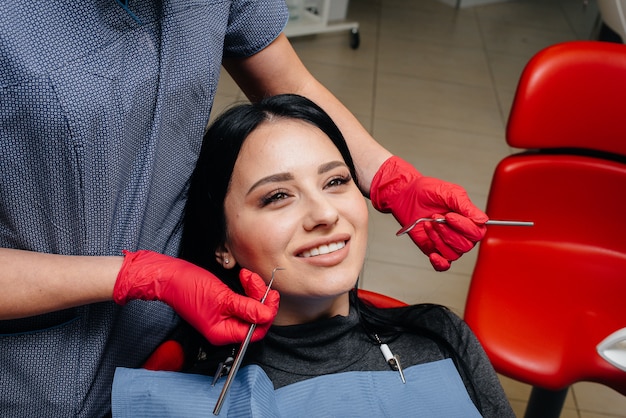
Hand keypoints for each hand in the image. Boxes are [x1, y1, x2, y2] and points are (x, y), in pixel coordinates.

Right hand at [113, 250, 278, 344]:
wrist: (169, 276)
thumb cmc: (188, 287)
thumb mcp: (222, 298)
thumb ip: (247, 308)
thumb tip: (266, 316)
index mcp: (223, 333)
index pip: (256, 331)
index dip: (267, 314)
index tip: (271, 295)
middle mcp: (224, 328)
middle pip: (255, 318)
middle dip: (260, 297)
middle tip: (255, 281)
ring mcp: (223, 316)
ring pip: (250, 307)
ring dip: (253, 290)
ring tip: (246, 276)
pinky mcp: (222, 305)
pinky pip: (241, 300)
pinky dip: (246, 289)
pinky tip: (243, 277)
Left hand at [370, 156, 487, 270]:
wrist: (407, 195)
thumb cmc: (428, 191)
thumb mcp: (449, 192)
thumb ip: (466, 206)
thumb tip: (483, 220)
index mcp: (468, 219)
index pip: (477, 232)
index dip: (464, 226)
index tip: (449, 216)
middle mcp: (460, 233)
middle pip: (466, 245)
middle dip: (448, 232)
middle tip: (435, 218)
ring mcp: (447, 242)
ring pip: (453, 254)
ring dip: (439, 239)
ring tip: (429, 224)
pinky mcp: (434, 249)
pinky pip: (443, 265)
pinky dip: (439, 262)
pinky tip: (433, 254)